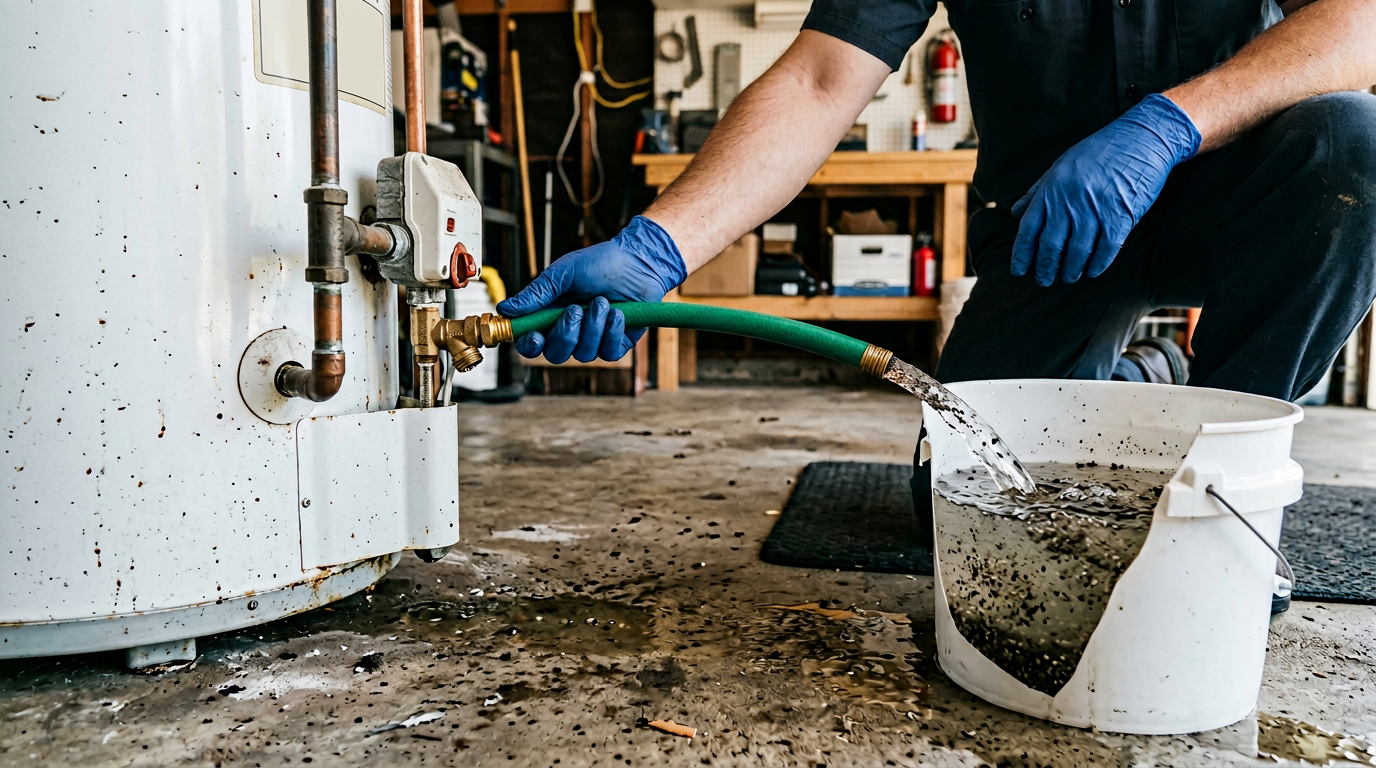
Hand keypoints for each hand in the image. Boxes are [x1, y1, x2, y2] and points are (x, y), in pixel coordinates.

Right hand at [495, 215, 686, 362]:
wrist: (638, 261)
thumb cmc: (598, 263)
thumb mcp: (563, 273)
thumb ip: (536, 293)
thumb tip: (505, 309)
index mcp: (549, 316)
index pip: (531, 342)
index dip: (529, 345)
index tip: (535, 336)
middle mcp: (569, 332)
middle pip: (555, 354)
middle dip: (565, 334)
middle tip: (576, 309)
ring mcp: (593, 340)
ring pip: (583, 354)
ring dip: (592, 328)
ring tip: (603, 302)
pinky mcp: (616, 344)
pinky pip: (607, 353)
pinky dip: (611, 333)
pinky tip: (618, 313)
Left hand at [1010, 94, 1200, 285]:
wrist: (1141, 138)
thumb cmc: (1099, 152)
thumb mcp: (1061, 165)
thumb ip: (1037, 191)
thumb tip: (1016, 211)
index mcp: (1051, 190)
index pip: (1029, 229)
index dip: (1022, 254)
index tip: (1018, 271)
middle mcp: (1069, 202)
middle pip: (1051, 246)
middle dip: (1045, 268)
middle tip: (1044, 281)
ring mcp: (1095, 210)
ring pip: (1077, 252)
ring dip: (1071, 270)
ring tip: (1069, 277)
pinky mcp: (1121, 216)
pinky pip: (1106, 249)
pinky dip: (1098, 264)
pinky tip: (1093, 271)